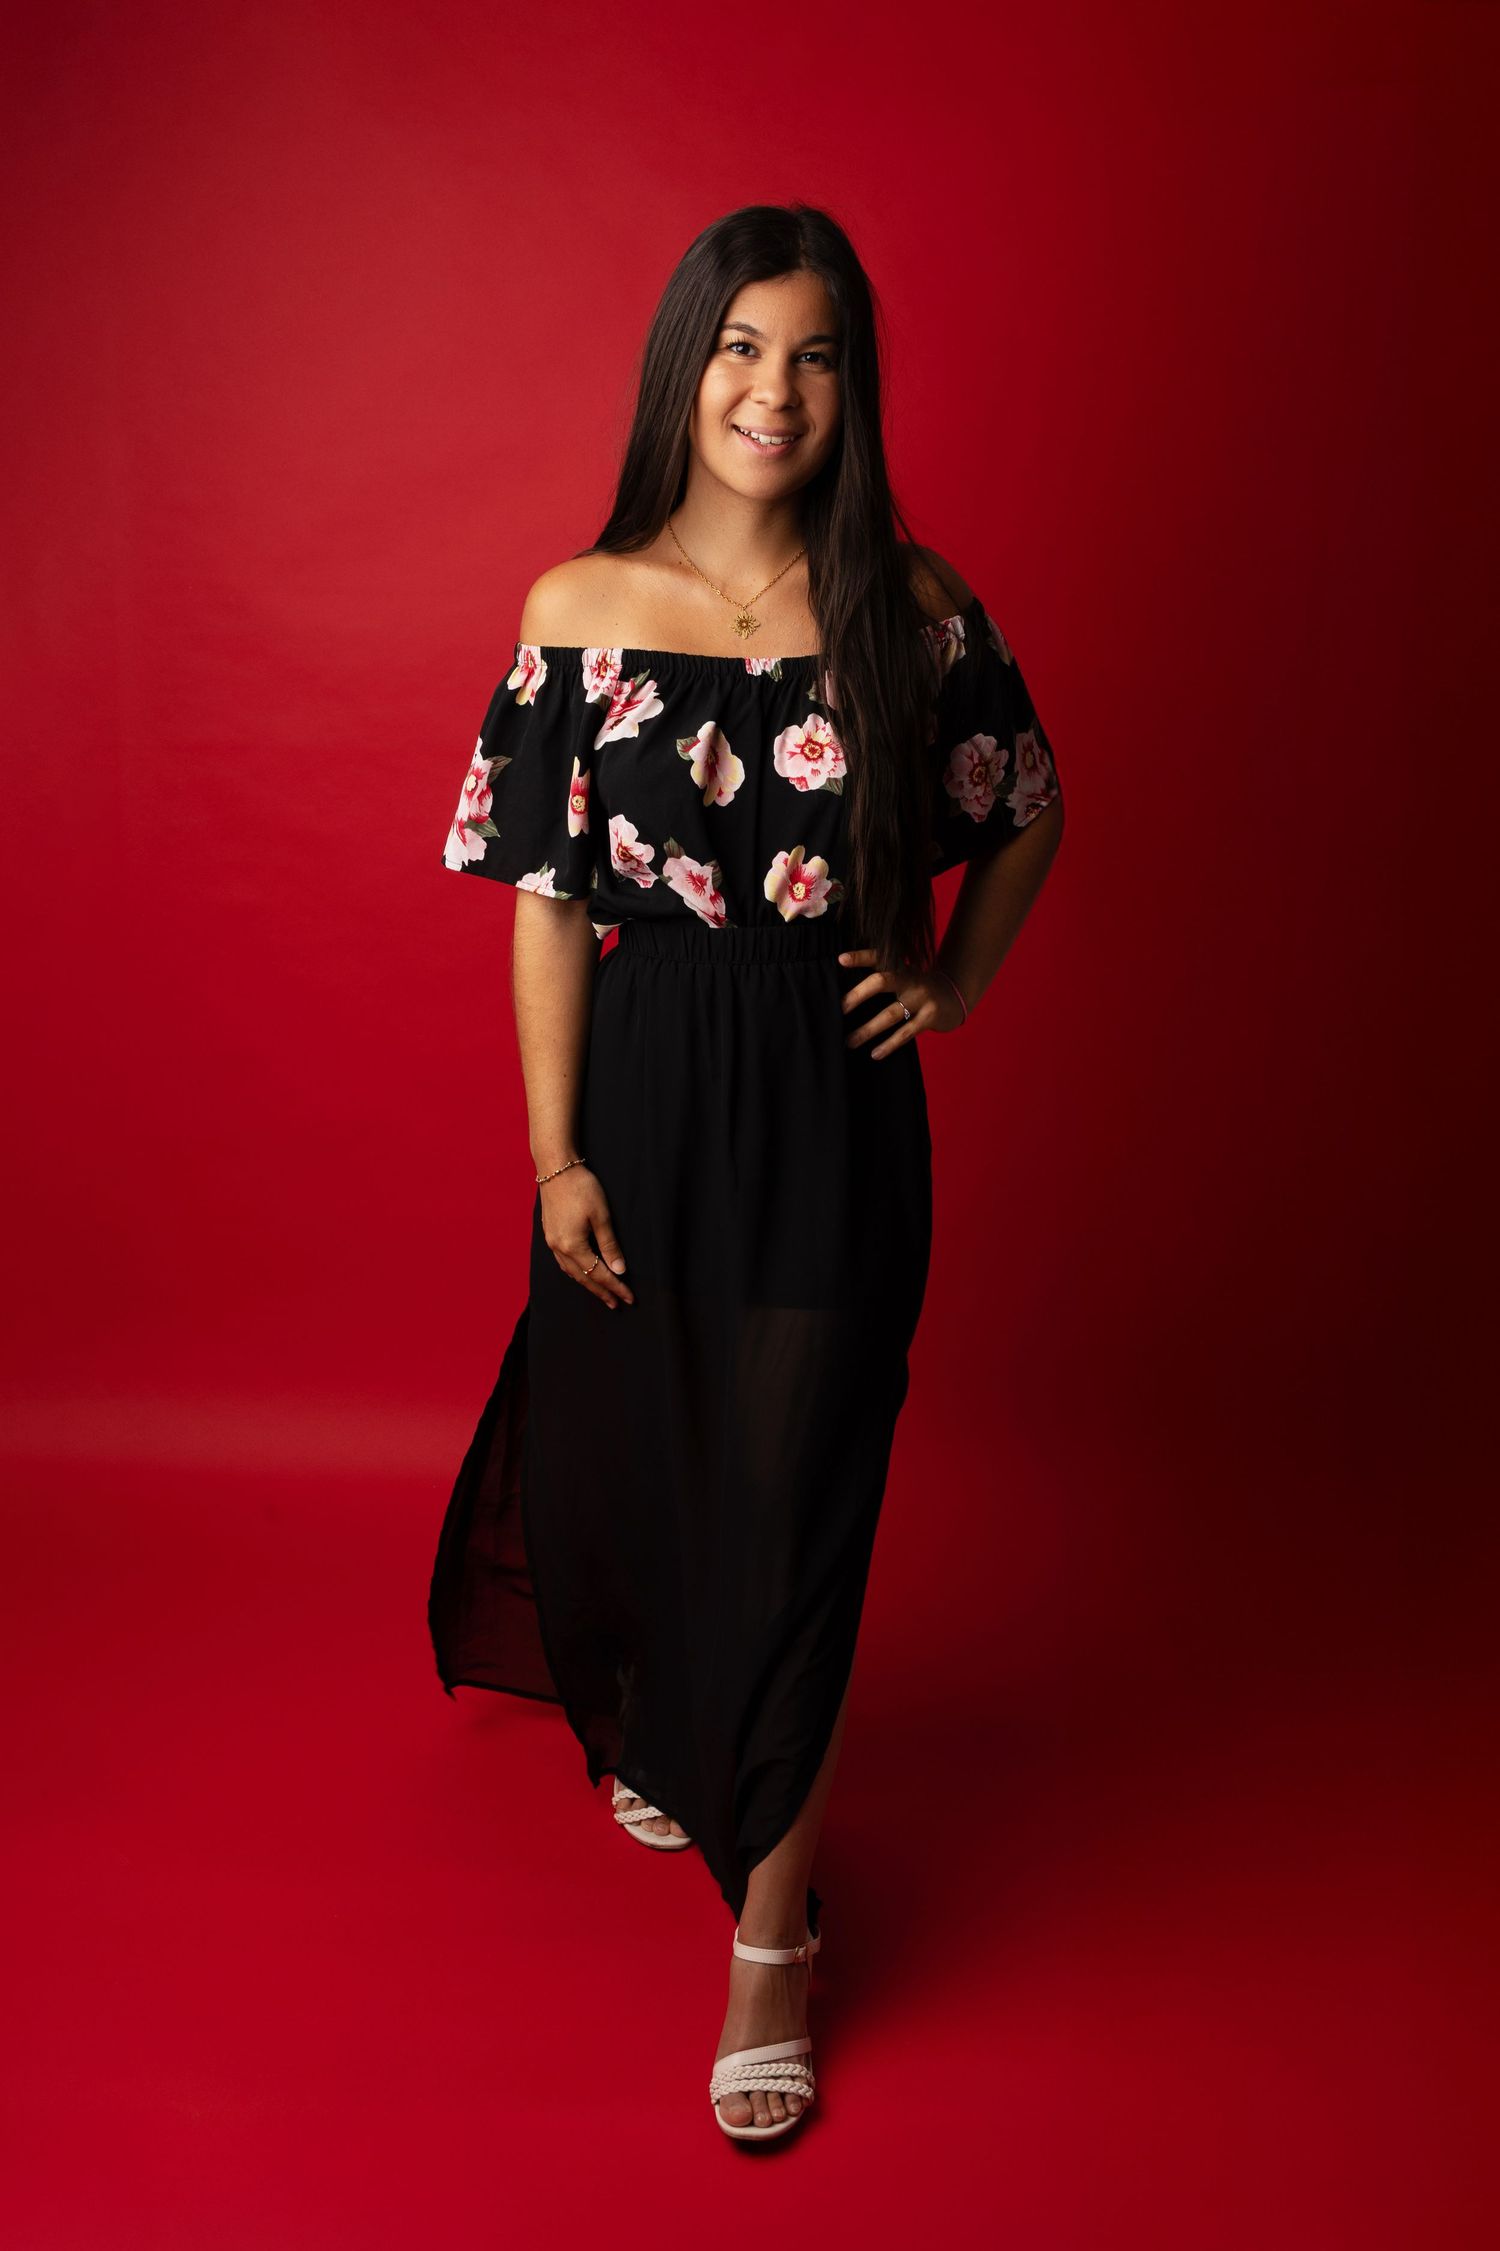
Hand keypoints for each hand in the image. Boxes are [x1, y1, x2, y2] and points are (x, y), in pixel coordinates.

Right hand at [539, 1165, 633, 1308]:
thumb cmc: (581, 1188)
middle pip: (583, 1278)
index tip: (629, 1298)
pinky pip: (563, 1262)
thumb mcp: (601, 1216)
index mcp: (573, 1246)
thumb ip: (609, 1245)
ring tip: (602, 1293)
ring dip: (588, 1284)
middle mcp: (559, 1249)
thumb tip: (618, 1270)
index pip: (598, 1274)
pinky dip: (576, 1272)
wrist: (555, 1168)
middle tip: (616, 1304)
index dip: (615, 1287)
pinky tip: (582, 1273)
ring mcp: (551, 1243)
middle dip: (601, 1292)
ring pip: (572, 1272)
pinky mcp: (549, 1235)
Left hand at [837, 950, 966, 1056]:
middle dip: (857, 995)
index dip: (860, 957)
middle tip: (839, 1009)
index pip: (878, 957)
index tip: (841, 960)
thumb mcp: (904, 976)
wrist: (954, 996)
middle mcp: (910, 979)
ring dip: (867, 1030)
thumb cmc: (918, 988)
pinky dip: (889, 1045)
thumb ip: (882, 977)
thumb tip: (847, 991)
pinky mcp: (930, 1017)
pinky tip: (875, 1054)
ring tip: (849, 1041)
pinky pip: (905, 1033)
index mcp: (900, 967)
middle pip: (881, 981)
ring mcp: (921, 998)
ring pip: (889, 1014)